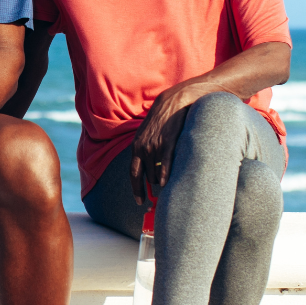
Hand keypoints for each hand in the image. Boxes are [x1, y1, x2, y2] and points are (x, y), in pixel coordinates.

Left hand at [130, 84, 222, 204]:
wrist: (172, 103)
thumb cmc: (160, 121)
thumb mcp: (146, 135)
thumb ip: (144, 150)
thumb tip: (145, 168)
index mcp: (136, 147)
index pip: (133, 173)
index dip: (135, 189)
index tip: (139, 201)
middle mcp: (143, 148)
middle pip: (145, 176)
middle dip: (150, 187)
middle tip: (156, 196)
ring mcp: (155, 145)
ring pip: (155, 172)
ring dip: (159, 181)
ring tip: (166, 186)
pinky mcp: (168, 142)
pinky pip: (165, 163)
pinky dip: (164, 174)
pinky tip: (165, 183)